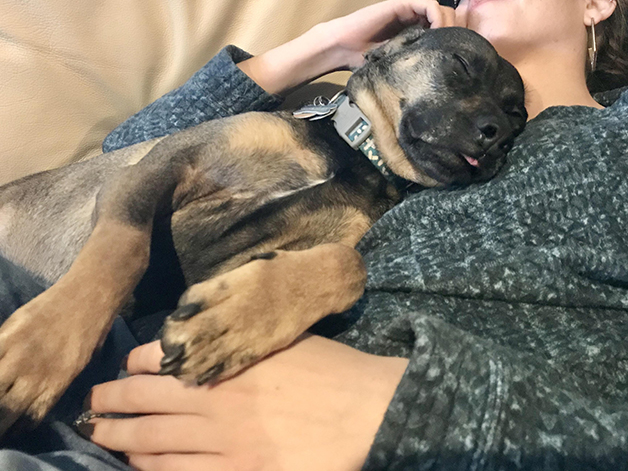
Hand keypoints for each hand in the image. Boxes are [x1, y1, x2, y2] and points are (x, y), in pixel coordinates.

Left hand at [82, 336, 408, 470]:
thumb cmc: (331, 368)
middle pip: (144, 400)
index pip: (159, 357)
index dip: (134, 363)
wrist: (367, 408)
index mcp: (226, 359)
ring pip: (153, 442)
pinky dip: (154, 470)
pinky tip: (141, 466)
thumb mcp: (282, 337)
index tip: (127, 368)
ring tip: (103, 437)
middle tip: (94, 405)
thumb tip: (208, 341)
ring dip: (121, 439)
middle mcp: (215, 399)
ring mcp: (224, 441)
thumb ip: (240, 338)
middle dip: (111, 401)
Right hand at [239, 0, 458, 94]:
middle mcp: (417, 20)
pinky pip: (430, 6)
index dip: (459, 43)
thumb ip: (416, 71)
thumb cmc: (367, 64)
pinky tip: (437, 35)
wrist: (343, 49)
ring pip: (445, 12)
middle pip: (452, 21)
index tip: (464, 61)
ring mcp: (411, 10)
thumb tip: (441, 98)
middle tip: (461, 54)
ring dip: (451, 27)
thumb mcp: (400, 71)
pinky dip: (438, 19)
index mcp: (419, 34)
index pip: (449, 33)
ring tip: (448, 46)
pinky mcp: (403, 4)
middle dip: (459, 34)